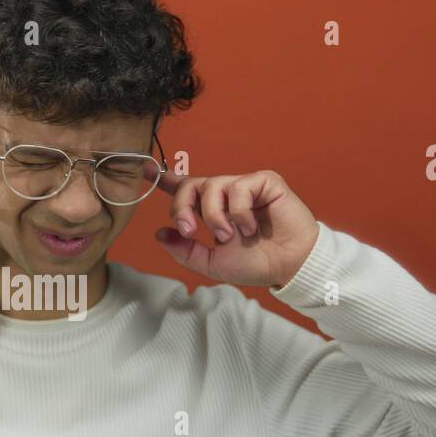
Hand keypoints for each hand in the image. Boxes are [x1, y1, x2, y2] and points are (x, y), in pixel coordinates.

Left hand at [151, 168, 319, 288]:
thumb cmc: (256, 263)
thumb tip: (160, 233)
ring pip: (213, 186)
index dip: (166, 178)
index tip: (146, 169)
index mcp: (213, 210)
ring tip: (229, 236)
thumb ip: (185, 250)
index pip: (186, 189)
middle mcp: (226, 194)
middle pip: (191, 185)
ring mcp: (245, 186)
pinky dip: (239, 213)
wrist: (289, 267)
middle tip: (190, 232)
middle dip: (182, 207)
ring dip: (214, 216)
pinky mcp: (265, 182)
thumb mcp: (212, 263)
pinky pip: (239, 188)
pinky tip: (250, 227)